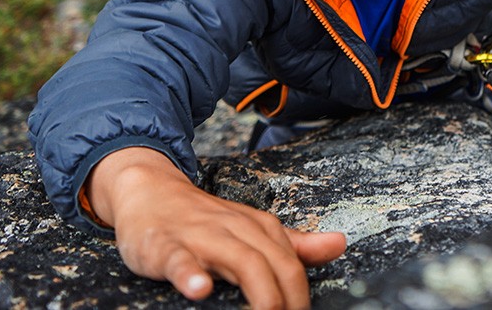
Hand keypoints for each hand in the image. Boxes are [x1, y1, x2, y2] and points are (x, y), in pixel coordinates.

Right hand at [86, 147, 346, 308]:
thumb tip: (340, 244)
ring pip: (236, 258)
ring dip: (256, 290)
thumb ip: (294, 243)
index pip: (292, 265)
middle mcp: (234, 229)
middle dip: (285, 300)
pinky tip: (199, 290)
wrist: (151, 192)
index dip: (300, 298)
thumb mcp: (252, 228)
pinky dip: (190, 274)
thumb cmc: (204, 220)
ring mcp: (200, 236)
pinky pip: (178, 259)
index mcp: (258, 228)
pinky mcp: (165, 245)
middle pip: (272, 263)